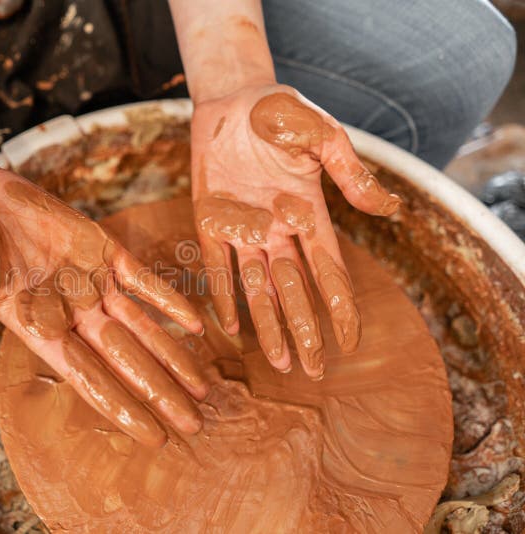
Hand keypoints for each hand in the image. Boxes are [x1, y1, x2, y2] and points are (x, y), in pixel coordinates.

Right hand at [0, 162, 206, 446]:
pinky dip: (169, 298)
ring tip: (204, 388)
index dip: (121, 407)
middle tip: (195, 425)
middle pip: (124, 360)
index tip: (153, 437)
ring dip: (172, 355)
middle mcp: (71, 313)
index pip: (87, 377)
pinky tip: (197, 324)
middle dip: (159, 393)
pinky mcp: (101, 248)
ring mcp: (90, 282)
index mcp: (37, 329)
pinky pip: (143, 278)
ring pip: (141, 325)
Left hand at [191, 84, 400, 378]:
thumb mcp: (324, 137)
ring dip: (268, 323)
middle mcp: (277, 229)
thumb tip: (389, 208)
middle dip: (304, 329)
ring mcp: (242, 228)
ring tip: (279, 362)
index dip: (339, 307)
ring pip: (257, 286)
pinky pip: (215, 265)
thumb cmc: (282, 111)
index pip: (329, 270)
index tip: (350, 343)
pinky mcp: (209, 221)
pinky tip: (229, 328)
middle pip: (294, 289)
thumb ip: (350, 174)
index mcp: (308, 213)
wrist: (232, 97)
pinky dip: (222, 295)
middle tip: (311, 371)